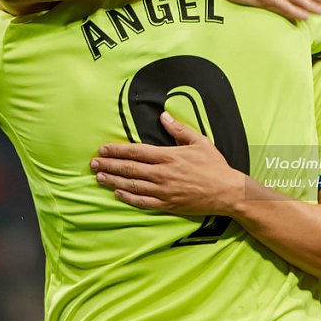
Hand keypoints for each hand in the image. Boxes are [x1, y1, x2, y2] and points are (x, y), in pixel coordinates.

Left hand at [90, 112, 245, 214]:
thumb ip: (179, 129)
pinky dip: (128, 197)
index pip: (136, 151)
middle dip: (109, 165)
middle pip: (129, 168)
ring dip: (113, 180)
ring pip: (132, 185)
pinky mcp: (167, 205)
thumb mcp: (199, 141)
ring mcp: (163, 191)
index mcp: (168, 156)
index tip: (103, 149)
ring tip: (98, 177)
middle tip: (93, 163)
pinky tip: (117, 193)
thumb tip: (163, 115)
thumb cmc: (214, 166)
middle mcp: (162, 174)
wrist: (227, 192)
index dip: (117, 150)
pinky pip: (142, 202)